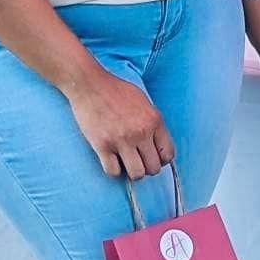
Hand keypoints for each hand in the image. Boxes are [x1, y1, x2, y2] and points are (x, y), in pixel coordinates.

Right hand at [63, 65, 174, 180]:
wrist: (91, 85)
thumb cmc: (117, 91)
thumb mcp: (144, 102)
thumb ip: (152, 123)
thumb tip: (157, 144)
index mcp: (154, 121)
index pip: (168, 154)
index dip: (160, 160)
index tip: (152, 157)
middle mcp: (141, 132)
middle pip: (153, 168)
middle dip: (146, 168)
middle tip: (137, 160)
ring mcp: (122, 140)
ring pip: (137, 174)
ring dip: (132, 172)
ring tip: (126, 163)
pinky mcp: (102, 146)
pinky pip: (113, 171)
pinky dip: (113, 170)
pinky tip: (111, 160)